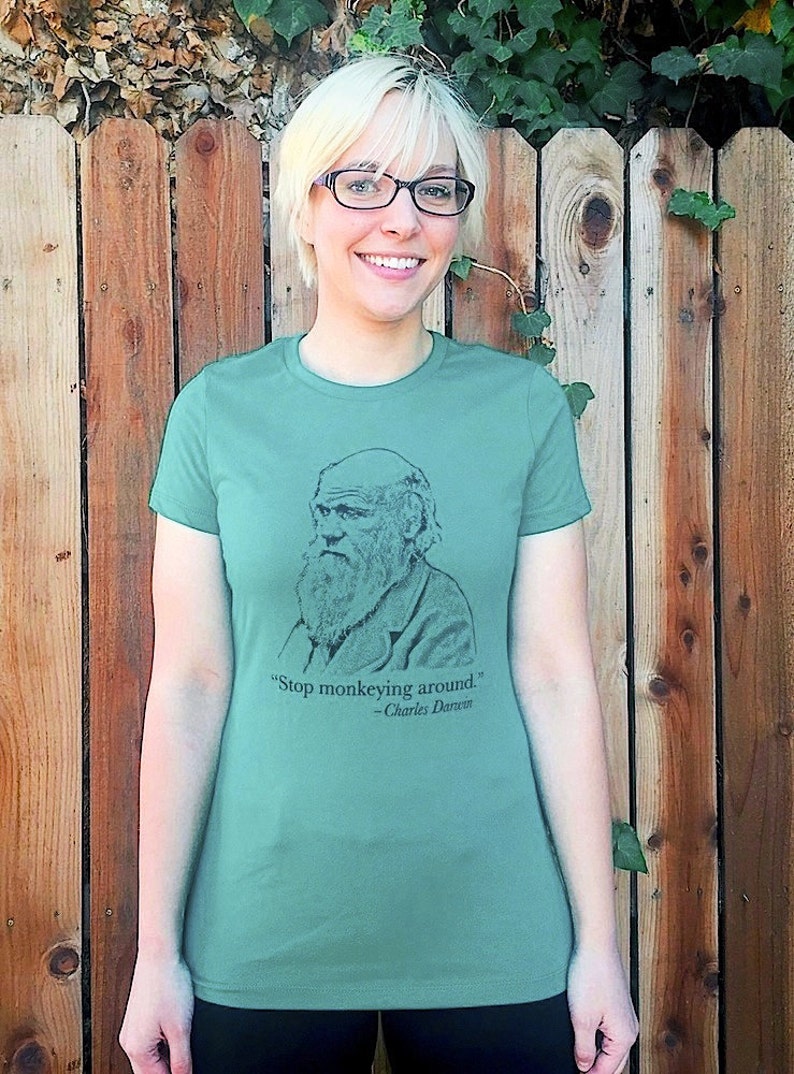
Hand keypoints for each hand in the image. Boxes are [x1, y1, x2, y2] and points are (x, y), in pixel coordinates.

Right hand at [119, 954, 193, 1073]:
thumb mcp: (181, 1028)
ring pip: (149, 1059)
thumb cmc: (168, 984)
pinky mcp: (137, 1020)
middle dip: (168, 1072)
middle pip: (149, 1073)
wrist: (159, 954)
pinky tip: (176, 1038)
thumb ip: (182, 1061)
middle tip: (187, 1066)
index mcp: (136, 1049)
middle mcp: (129, 1042)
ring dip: (166, 1061)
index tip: (189, 1072)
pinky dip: (162, 1048)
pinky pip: (148, 1045)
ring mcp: (132, 1030)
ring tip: (184, 1051)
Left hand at [567, 943, 637, 1073]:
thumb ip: (583, 1048)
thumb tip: (583, 1066)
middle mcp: (629, 1028)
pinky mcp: (616, 1005)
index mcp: (625, 1036)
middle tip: (577, 1070)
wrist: (596, 944)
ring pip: (612, 1048)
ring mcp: (624, 1016)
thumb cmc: (592, 975)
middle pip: (614, 1062)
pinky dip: (599, 1041)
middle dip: (598, 1069)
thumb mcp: (582, 1018)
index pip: (608, 1070)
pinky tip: (585, 1038)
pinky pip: (610, 1033)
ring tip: (580, 1058)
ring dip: (598, 1056)